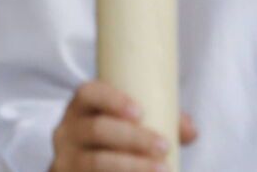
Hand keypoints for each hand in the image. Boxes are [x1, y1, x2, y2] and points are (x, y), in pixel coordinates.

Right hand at [50, 80, 197, 171]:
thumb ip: (161, 123)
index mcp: (80, 109)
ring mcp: (65, 161)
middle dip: (133, 138)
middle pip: (96, 129)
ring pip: (96, 162)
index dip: (112, 99)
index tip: (140, 112)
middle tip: (164, 146)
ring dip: (131, 167)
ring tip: (162, 170)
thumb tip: (191, 130)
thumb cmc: (114, 144)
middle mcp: (66, 133)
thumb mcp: (129, 129)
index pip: (88, 93)